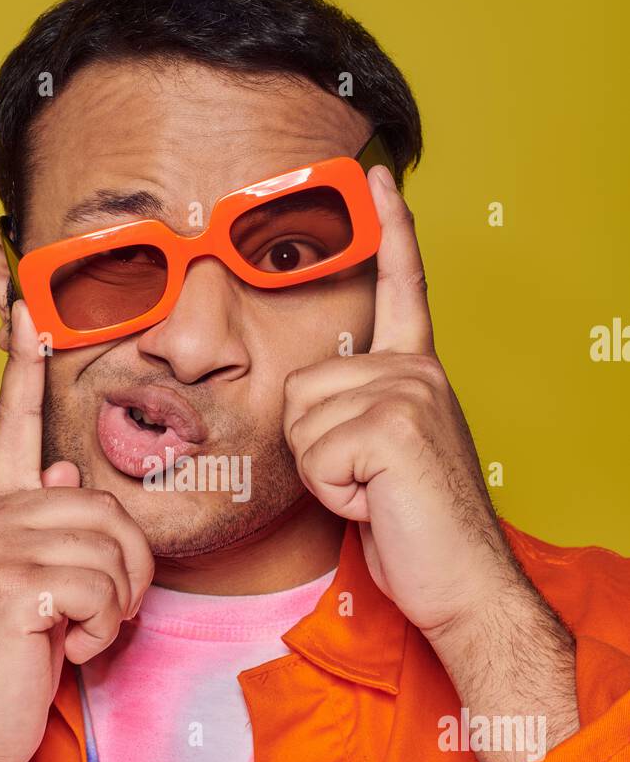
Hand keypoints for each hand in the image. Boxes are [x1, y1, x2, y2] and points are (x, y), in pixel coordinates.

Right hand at [0, 300, 154, 761]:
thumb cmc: (12, 655)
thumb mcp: (33, 583)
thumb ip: (46, 525)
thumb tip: (63, 470)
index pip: (11, 425)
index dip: (24, 369)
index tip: (30, 309)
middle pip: (106, 506)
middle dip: (126, 570)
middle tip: (100, 612)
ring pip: (111, 546)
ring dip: (117, 604)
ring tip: (80, 631)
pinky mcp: (15, 585)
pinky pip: (101, 587)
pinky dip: (105, 630)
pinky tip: (70, 648)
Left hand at [282, 165, 577, 761]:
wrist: (463, 586)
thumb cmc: (416, 530)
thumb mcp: (382, 459)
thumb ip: (355, 414)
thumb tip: (308, 399)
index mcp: (417, 373)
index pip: (403, 289)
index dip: (392, 231)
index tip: (377, 175)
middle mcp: (417, 372)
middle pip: (299, 386)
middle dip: (313, 448)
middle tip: (368, 485)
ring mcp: (409, 393)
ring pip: (299, 419)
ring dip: (323, 473)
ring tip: (375, 495)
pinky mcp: (393, 426)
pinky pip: (314, 454)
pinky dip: (334, 494)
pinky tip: (377, 505)